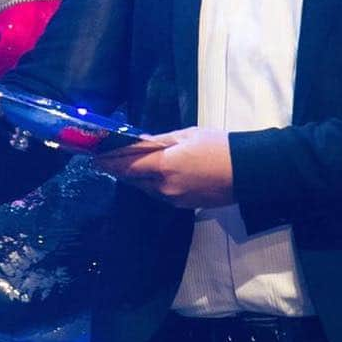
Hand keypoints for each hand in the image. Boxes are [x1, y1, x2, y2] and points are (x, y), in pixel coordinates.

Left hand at [96, 129, 233, 207]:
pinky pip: (160, 194)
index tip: (93, 158)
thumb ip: (159, 141)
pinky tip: (154, 174)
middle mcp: (165, 187)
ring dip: (137, 177)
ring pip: (146, 188)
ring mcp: (175, 199)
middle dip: (120, 170)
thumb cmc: (218, 146)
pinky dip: (152, 184)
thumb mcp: (186, 135)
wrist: (248, 171)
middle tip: (108, 159)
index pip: (127, 165)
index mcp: (164, 166)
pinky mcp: (185, 206)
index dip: (108, 162)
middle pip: (133, 179)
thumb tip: (138, 143)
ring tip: (130, 164)